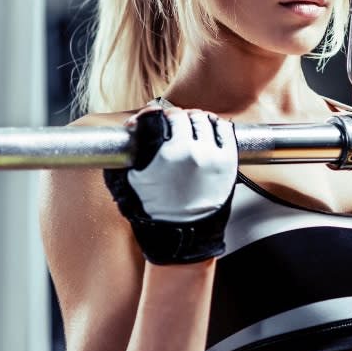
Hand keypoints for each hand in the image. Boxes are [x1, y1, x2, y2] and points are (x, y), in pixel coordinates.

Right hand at [103, 107, 237, 263]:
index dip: (151, 114)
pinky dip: (217, 126)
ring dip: (195, 120)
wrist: (182, 236)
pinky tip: (211, 131)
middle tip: (172, 123)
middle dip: (174, 117)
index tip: (151, 117)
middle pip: (181, 116)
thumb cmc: (155, 212)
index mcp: (162, 155)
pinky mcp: (228, 163)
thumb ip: (124, 158)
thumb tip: (130, 129)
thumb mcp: (130, 184)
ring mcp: (210, 156)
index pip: (155, 117)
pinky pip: (225, 131)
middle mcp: (188, 152)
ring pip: (204, 120)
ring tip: (191, 127)